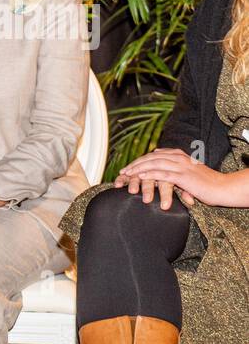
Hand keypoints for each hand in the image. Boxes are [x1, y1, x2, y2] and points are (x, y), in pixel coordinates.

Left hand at [119, 149, 241, 206]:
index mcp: (179, 155)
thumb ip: (174, 167)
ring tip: (127, 174)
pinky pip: (163, 174)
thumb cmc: (204, 183)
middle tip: (122, 172)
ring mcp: (181, 166)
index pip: (154, 155)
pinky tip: (140, 177)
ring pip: (154, 164)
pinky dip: (150, 174)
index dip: (139, 161)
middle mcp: (178, 158)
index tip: (127, 168)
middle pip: (151, 158)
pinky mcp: (183, 176)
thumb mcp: (187, 172)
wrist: (221, 187)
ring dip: (138, 169)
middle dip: (135, 164)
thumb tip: (159, 164)